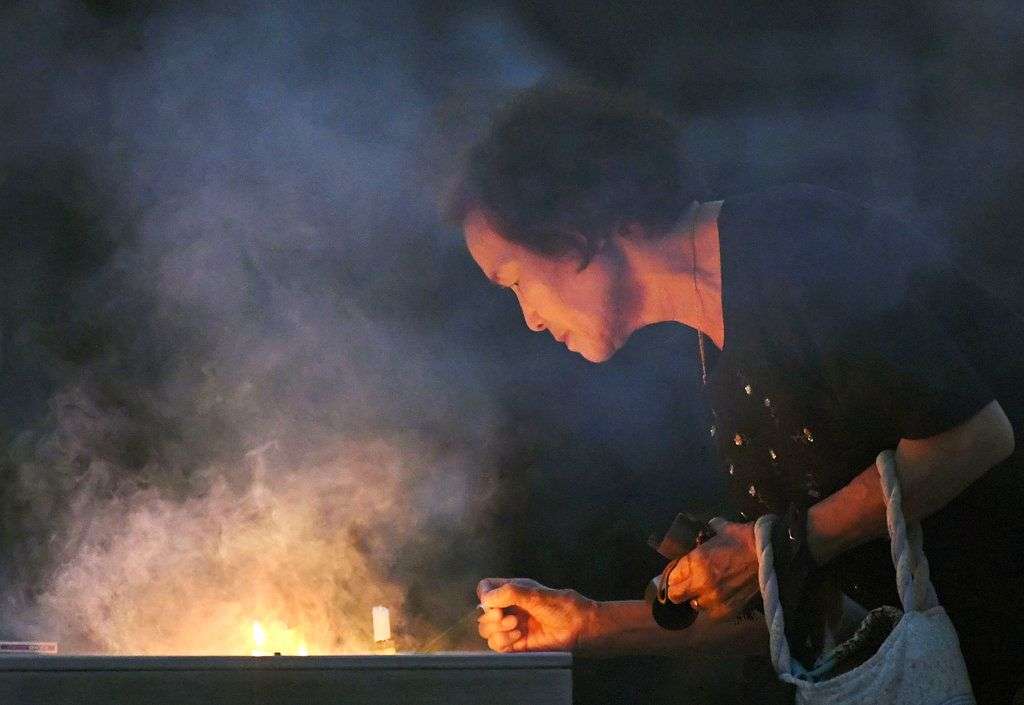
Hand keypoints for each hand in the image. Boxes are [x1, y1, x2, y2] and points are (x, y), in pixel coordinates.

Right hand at [476, 578, 596, 651]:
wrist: (576, 628)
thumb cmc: (559, 606)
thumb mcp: (533, 594)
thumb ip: (509, 593)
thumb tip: (486, 599)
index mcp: (512, 591)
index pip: (485, 589)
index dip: (485, 595)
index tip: (492, 601)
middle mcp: (509, 609)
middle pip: (482, 614)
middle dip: (490, 616)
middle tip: (504, 616)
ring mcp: (511, 627)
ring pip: (486, 631)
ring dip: (498, 629)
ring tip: (516, 626)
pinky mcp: (515, 645)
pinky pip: (496, 645)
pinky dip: (503, 640)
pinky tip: (519, 636)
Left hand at [667, 517, 758, 620]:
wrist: (771, 555)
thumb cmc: (745, 539)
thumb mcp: (722, 530)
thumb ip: (709, 530)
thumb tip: (708, 525)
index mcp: (695, 562)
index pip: (670, 578)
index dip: (673, 576)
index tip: (677, 573)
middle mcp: (701, 583)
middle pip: (675, 596)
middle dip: (679, 589)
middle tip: (688, 583)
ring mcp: (714, 599)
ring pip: (694, 605)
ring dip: (698, 598)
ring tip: (708, 590)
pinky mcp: (728, 610)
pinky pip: (712, 614)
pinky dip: (714, 607)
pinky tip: (721, 597)